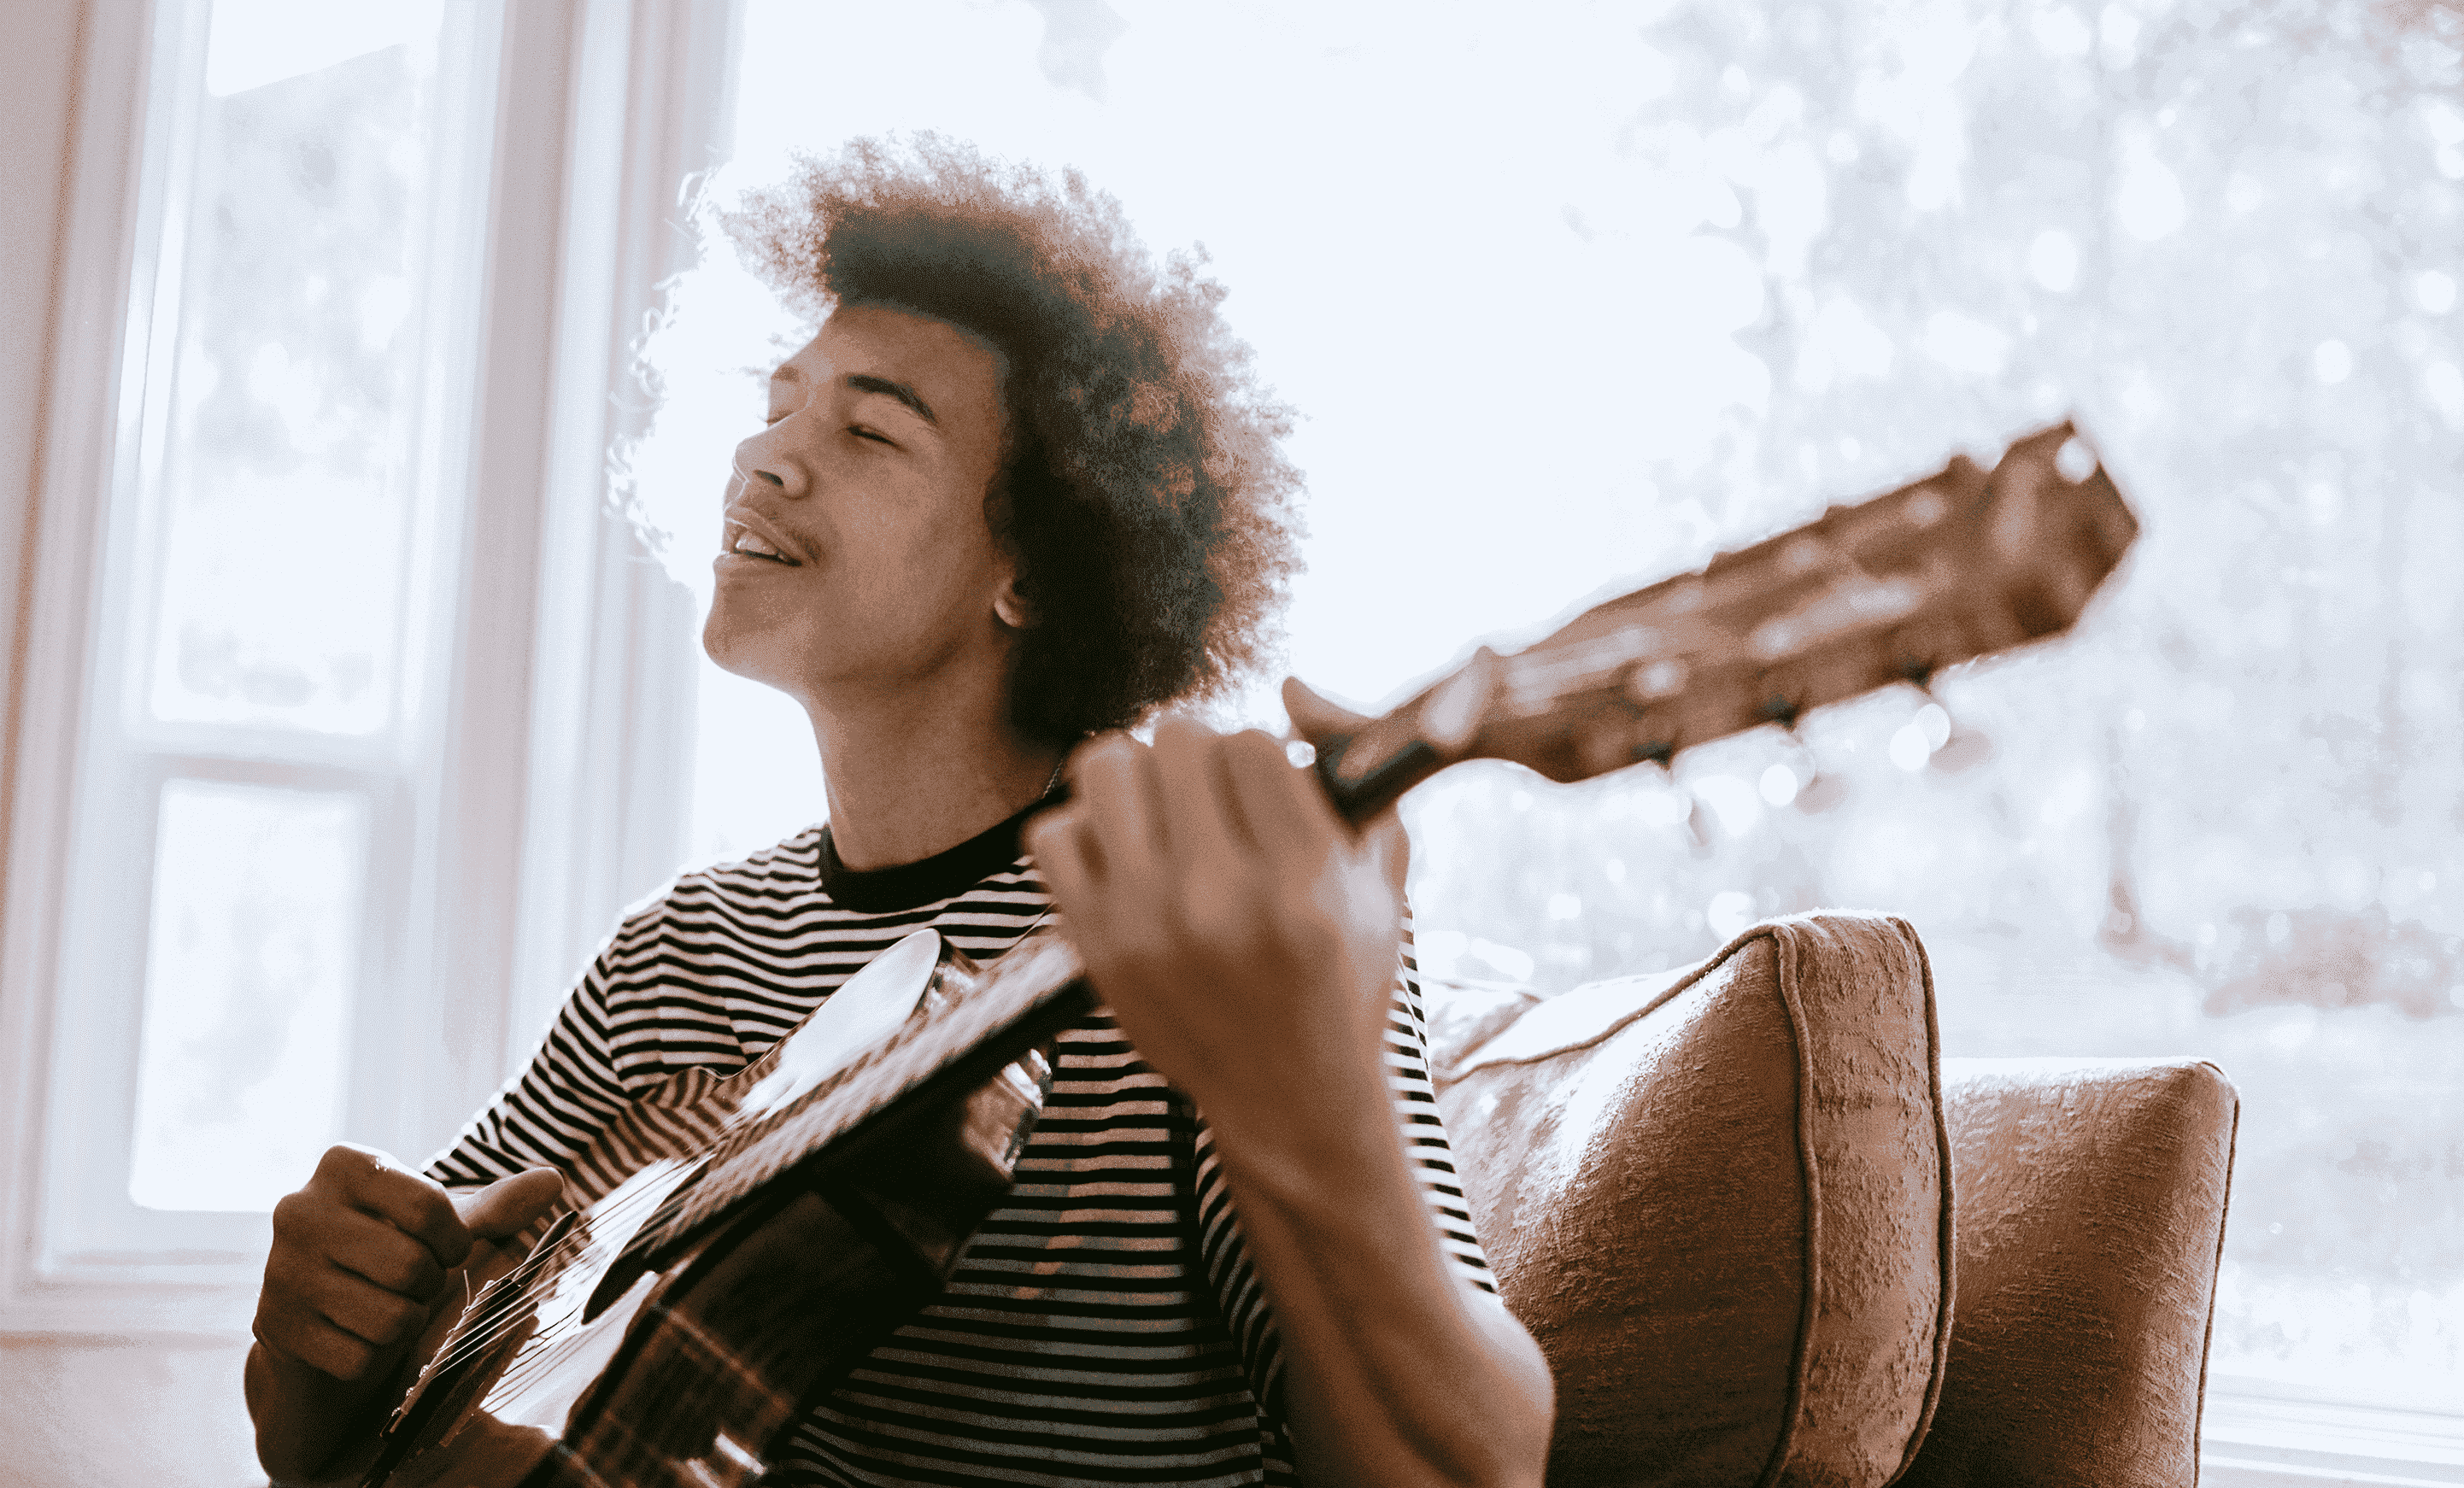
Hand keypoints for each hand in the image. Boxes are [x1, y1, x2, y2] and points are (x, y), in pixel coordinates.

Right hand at [254, 1144, 562, 1384]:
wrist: (320, 1310)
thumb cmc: (390, 1250)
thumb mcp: (440, 1223)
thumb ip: (497, 1206)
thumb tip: (552, 1182)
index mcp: (343, 1164)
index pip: (432, 1207)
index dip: (455, 1239)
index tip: (443, 1245)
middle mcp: (298, 1209)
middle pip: (411, 1266)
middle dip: (427, 1284)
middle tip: (408, 1280)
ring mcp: (279, 1271)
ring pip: (389, 1318)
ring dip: (404, 1322)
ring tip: (383, 1303)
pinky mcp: (275, 1328)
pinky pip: (360, 1358)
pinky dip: (373, 1356)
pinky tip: (353, 1332)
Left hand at [1023, 709, 1404, 1144]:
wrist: (1290, 1098)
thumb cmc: (1341, 983)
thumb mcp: (1383, 884)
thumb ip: (1356, 777)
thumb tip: (1295, 690)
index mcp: (1303, 881)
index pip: (1251, 744)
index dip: (1259, 755)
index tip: (1262, 786)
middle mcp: (1220, 900)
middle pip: (1175, 741)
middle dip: (1198, 757)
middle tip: (1210, 795)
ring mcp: (1147, 924)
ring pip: (1104, 768)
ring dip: (1135, 776)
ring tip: (1161, 809)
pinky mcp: (1096, 946)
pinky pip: (1054, 832)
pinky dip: (1084, 830)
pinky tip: (1124, 855)